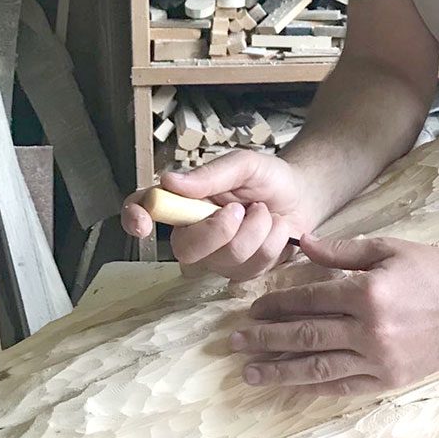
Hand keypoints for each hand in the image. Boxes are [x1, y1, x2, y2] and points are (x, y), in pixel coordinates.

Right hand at [120, 151, 310, 280]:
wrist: (302, 195)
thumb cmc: (267, 177)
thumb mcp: (244, 164)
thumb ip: (211, 173)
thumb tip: (169, 180)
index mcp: (185, 202)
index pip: (144, 209)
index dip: (136, 217)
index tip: (144, 223)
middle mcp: (193, 233)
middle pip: (185, 249)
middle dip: (218, 230)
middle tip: (242, 208)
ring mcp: (217, 258)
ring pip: (227, 258)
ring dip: (257, 229)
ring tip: (266, 212)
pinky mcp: (242, 273)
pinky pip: (253, 266)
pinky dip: (273, 241)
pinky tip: (277, 229)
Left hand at [228, 234, 438, 395]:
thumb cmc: (431, 268)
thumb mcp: (388, 248)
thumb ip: (343, 251)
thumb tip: (304, 246)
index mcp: (368, 292)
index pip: (309, 300)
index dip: (277, 303)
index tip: (253, 307)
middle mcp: (370, 330)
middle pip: (306, 335)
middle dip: (266, 339)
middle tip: (235, 342)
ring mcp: (380, 359)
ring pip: (318, 368)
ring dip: (280, 370)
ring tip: (251, 373)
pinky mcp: (389, 380)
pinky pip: (344, 387)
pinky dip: (315, 386)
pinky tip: (294, 384)